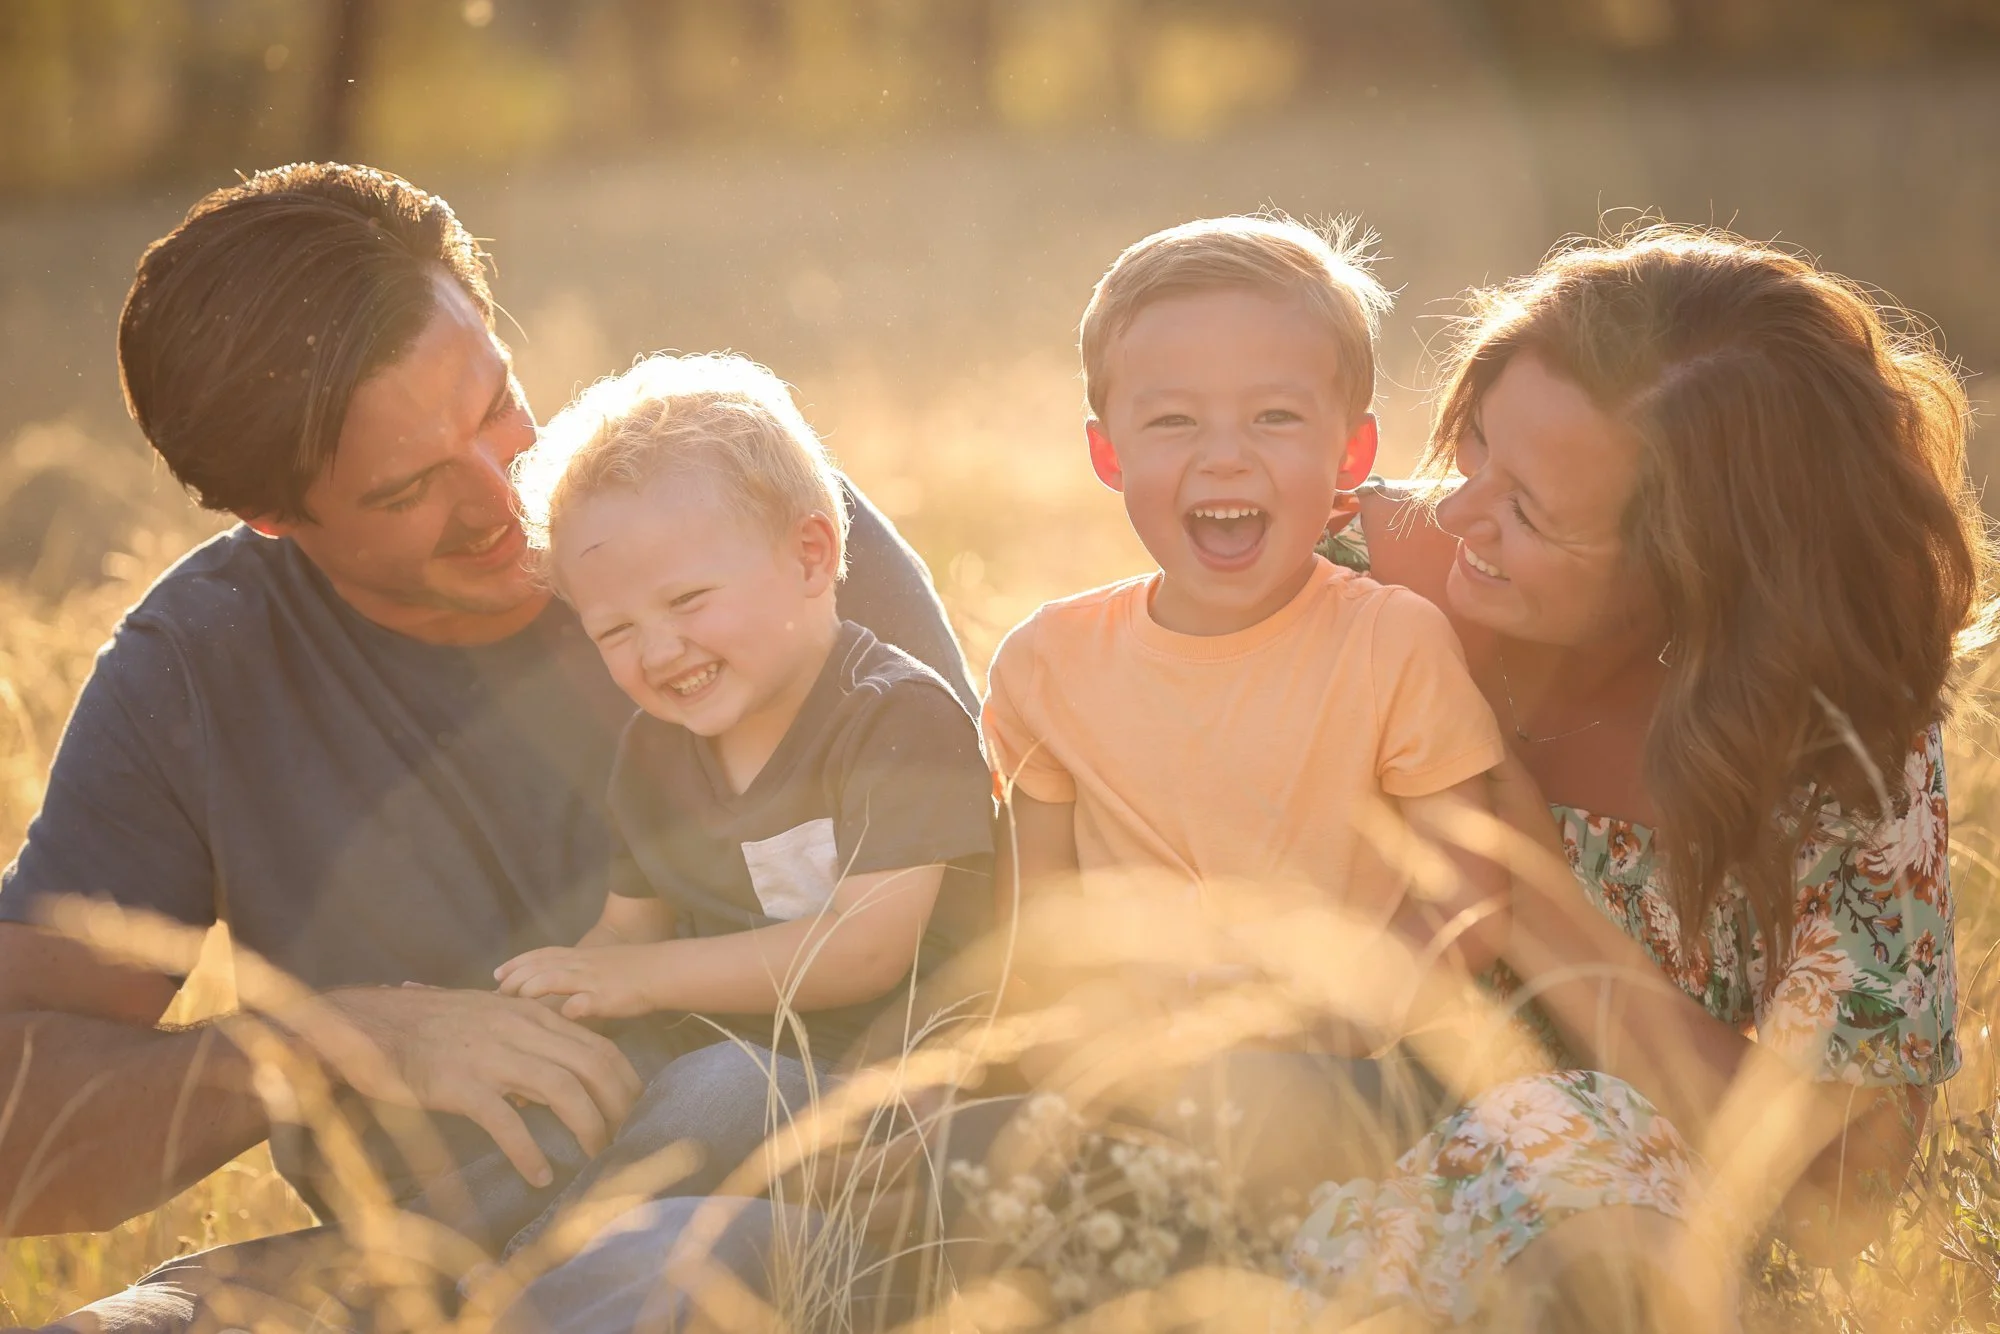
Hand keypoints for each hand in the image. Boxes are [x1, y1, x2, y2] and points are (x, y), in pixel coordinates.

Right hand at [269, 984, 642, 1187]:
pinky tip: (540, 1174)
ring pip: (562, 1089)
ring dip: (587, 1126)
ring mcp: (490, 1055)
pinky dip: (529, 1151)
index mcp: (528, 1015)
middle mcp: (518, 1030)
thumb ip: (526, 1041)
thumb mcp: (488, 1019)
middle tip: (627, 1138)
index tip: (637, 1107)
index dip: (625, 1078)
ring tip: (595, 1158)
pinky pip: (506, 1121)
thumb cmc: (428, 1027)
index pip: (597, 1044)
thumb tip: (555, 1083)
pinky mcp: (460, 1085)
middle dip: (619, 1105)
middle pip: (592, 1065)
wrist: (367, 1024)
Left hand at [494, 943, 662, 1020]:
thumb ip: (577, 976)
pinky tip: (558, 1017)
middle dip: (514, 979)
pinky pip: (584, 1001)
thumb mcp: (599, 967)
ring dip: (531, 989)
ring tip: (515, 1004)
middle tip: (496, 994)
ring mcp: (591, 980)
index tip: (496, 974)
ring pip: (553, 979)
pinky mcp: (606, 997)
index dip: (516, 963)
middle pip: (539, 966)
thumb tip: (557, 990)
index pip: (540, 955)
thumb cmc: (634, 970)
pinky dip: (569, 1008)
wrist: (663, 970)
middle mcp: (580, 965)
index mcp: (578, 957)